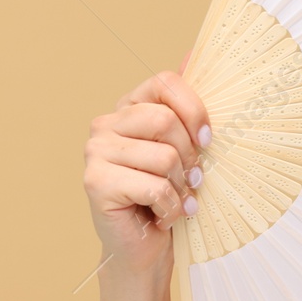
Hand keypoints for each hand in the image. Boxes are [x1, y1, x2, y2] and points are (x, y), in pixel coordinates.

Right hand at [82, 51, 210, 273]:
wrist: (144, 248)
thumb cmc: (168, 195)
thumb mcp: (186, 146)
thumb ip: (186, 102)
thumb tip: (194, 51)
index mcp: (129, 108)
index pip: (165, 82)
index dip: (195, 110)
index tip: (207, 141)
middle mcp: (106, 124)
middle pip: (165, 120)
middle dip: (189, 156)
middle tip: (189, 179)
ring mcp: (95, 152)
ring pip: (164, 156)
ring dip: (180, 186)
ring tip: (175, 200)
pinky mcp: (94, 182)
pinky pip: (154, 186)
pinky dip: (169, 207)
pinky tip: (162, 215)